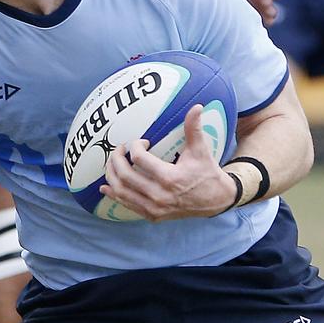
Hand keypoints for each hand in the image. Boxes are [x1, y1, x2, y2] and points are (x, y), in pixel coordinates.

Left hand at [100, 105, 237, 220]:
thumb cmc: (207, 173)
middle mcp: (159, 195)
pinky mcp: (152, 215)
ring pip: (122, 192)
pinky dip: (115, 195)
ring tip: (111, 164)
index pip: (139, 159)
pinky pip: (127, 205)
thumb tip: (196, 107)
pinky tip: (106, 187)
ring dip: (112, 176)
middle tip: (118, 150)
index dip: (135, 146)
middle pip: (125, 175)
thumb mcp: (200, 151)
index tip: (141, 142)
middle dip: (116, 159)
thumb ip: (194, 129)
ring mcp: (154, 207)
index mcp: (170, 178)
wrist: (216, 200)